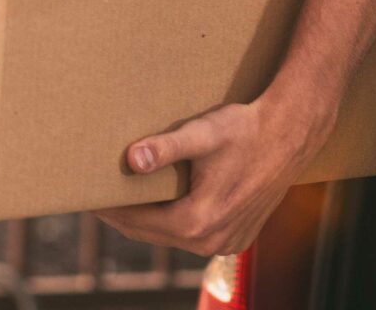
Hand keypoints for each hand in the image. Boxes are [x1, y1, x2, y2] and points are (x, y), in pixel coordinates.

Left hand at [93, 96, 331, 256]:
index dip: (108, 209)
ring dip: (146, 220)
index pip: (137, 223)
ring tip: (120, 196)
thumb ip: (166, 148)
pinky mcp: (237, 237)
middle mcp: (212, 242)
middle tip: (94, 194)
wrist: (290, 135)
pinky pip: (193, 236)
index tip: (85, 194)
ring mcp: (227, 243)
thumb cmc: (244, 131)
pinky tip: (158, 202)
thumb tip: (132, 159)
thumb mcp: (201, 134)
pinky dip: (172, 223)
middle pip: (150, 234)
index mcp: (199, 221)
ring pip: (171, 237)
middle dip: (122, 216)